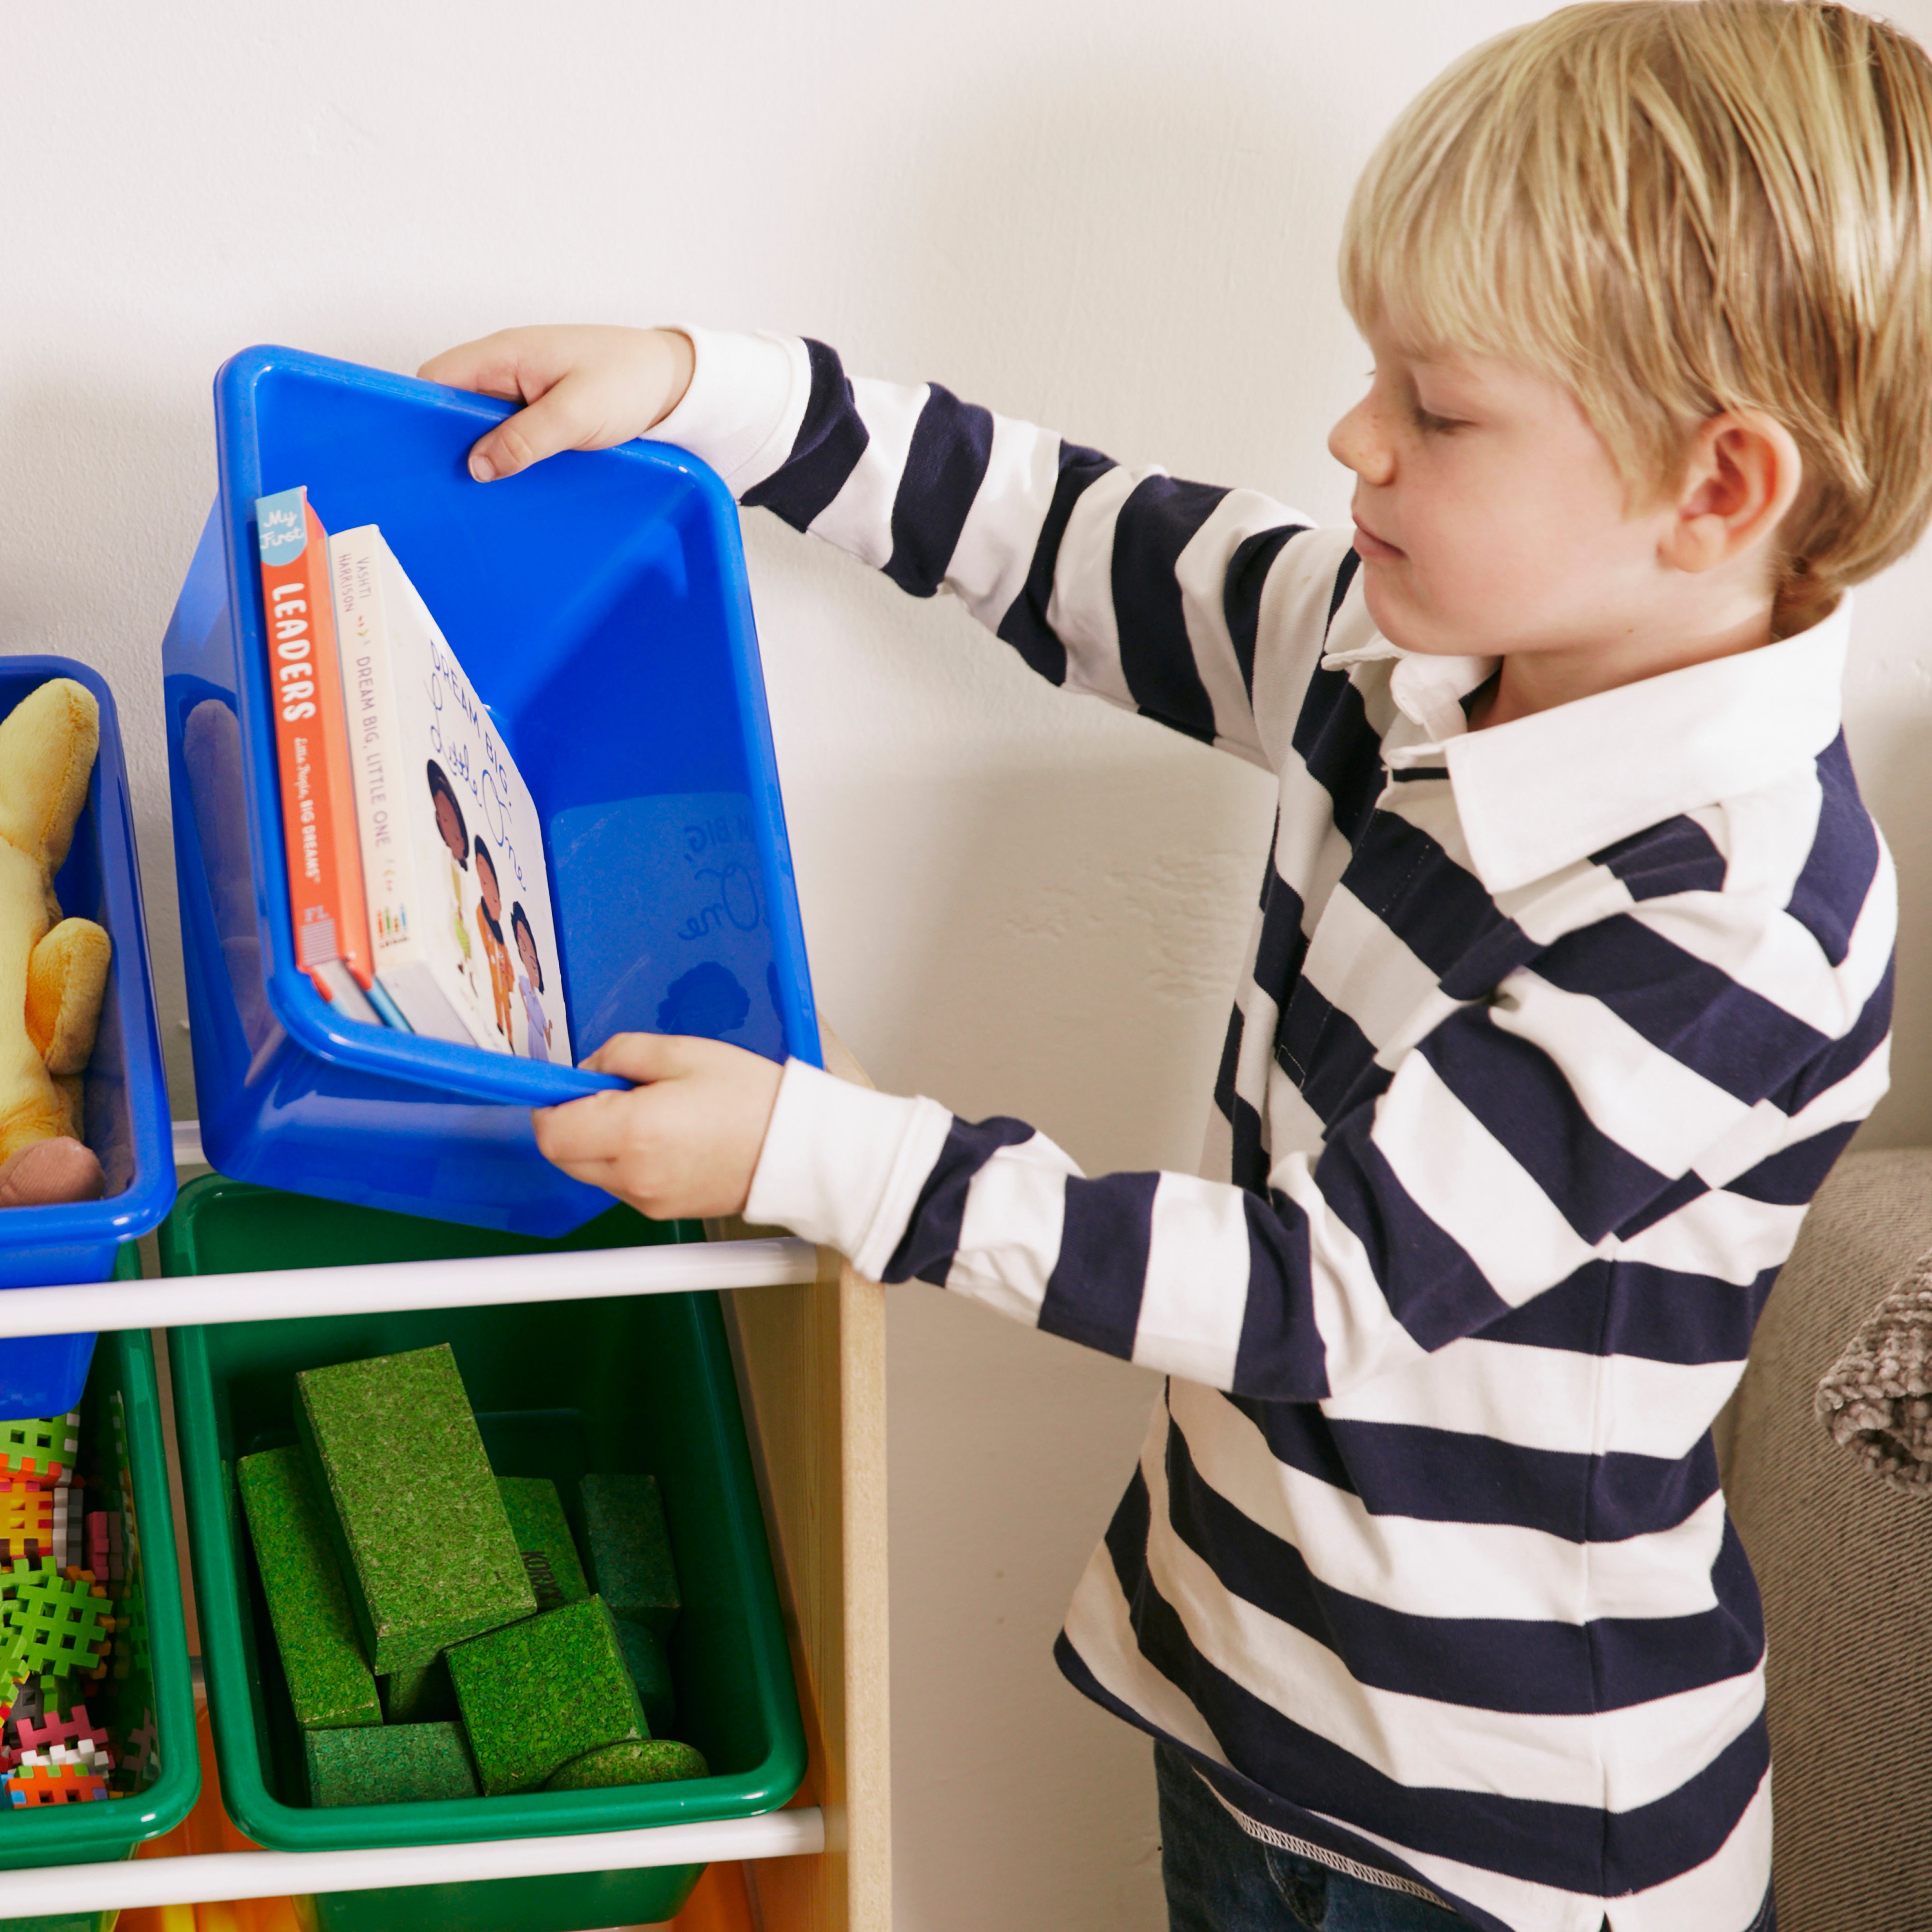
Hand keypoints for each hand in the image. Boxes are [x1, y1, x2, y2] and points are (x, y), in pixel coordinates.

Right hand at [418, 326, 695, 482]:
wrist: (671, 380)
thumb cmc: (629, 380)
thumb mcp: (577, 413)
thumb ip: (527, 438)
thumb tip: (478, 466)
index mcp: (504, 354)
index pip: (436, 379)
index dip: (420, 414)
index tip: (420, 456)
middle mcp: (505, 369)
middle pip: (452, 406)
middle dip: (448, 443)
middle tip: (451, 486)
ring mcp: (521, 391)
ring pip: (479, 425)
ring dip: (481, 454)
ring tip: (478, 492)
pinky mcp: (538, 413)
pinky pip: (507, 434)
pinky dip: (506, 456)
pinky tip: (510, 483)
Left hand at [533, 1033, 782, 1221]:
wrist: (798, 1151)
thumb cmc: (752, 1099)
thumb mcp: (683, 1052)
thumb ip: (621, 1053)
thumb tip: (588, 1069)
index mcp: (634, 1131)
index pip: (551, 1131)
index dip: (549, 1104)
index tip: (563, 1086)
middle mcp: (632, 1174)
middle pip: (563, 1155)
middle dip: (573, 1122)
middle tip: (613, 1093)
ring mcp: (646, 1199)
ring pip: (591, 1171)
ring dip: (600, 1142)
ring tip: (650, 1114)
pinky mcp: (661, 1211)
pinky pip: (621, 1185)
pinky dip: (626, 1161)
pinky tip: (664, 1138)